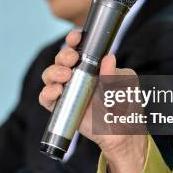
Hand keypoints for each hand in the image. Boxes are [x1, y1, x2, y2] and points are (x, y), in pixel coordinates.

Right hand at [39, 29, 146, 172]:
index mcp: (93, 65)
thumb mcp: (125, 87)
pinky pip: (46, 98)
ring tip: (66, 76)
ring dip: (54, 72)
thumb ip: (115, 75)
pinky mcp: (62, 107)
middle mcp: (78, 75)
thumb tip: (109, 58)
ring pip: (50, 76)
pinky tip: (57, 91)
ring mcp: (69, 91)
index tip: (75, 38)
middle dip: (63, 55)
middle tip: (72, 60)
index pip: (79, 47)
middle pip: (61, 59)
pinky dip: (47, 93)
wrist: (123, 134)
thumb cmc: (126, 107)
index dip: (73, 40)